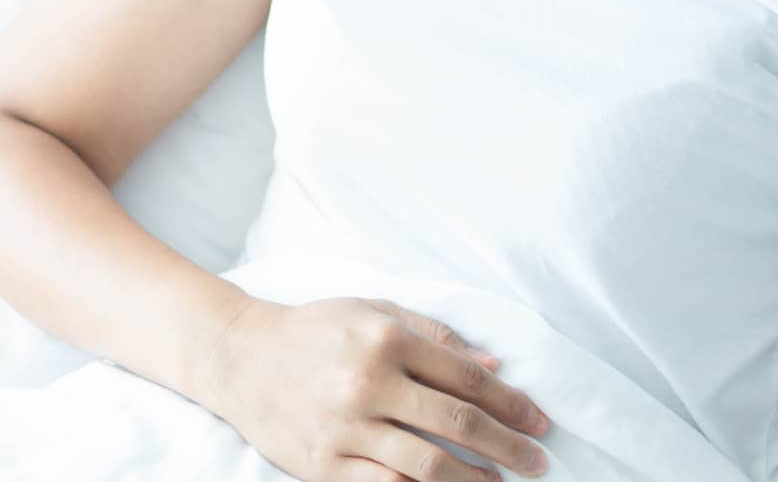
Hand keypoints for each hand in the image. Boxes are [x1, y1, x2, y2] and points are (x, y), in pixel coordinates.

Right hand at [198, 294, 549, 480]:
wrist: (238, 356)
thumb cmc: (313, 329)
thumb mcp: (371, 311)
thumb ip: (433, 335)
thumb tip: (493, 367)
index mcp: (384, 339)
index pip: (464, 377)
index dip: (510, 403)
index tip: (539, 420)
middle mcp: (367, 383)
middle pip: (457, 425)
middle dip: (508, 447)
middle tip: (539, 462)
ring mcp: (344, 428)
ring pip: (428, 466)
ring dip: (475, 481)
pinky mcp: (323, 465)